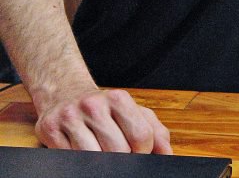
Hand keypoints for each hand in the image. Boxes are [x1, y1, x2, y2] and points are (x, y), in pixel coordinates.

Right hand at [34, 87, 171, 152]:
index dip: (143, 154)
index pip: (141, 136)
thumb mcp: (132, 112)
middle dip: (122, 163)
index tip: (138, 156)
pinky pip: (68, 159)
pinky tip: (81, 155)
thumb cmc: (104, 109)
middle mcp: (94, 104)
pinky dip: (79, 163)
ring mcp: (70, 116)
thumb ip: (155, 131)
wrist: (64, 93)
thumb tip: (167, 155)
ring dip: (100, 165)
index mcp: (119, 99)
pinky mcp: (49, 129)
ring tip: (101, 158)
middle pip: (117, 150)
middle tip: (119, 161)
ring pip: (92, 158)